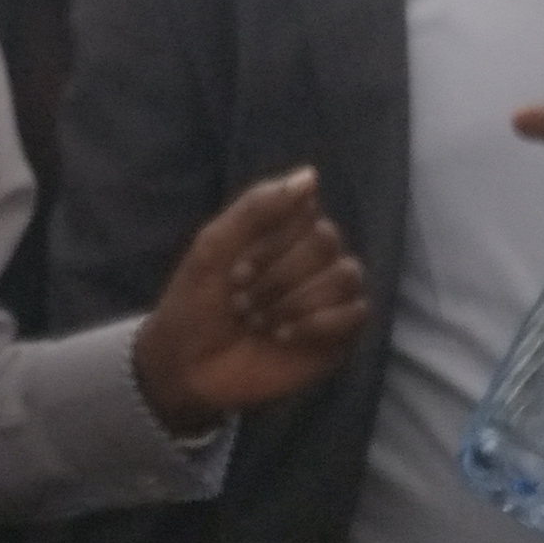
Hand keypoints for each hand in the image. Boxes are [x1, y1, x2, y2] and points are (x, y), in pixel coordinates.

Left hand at [129, 166, 370, 434]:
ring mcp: (328, 298)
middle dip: (279, 274)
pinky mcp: (338, 336)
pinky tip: (284, 336)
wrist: (186, 367)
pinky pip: (358, 312)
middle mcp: (312, 260)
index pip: (306, 212)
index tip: (234, 267)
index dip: (270, 241)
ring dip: (295, 299)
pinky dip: (318, 322)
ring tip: (260, 322)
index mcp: (285, 233)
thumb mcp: (214, 246)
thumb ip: (257, 207)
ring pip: (346, 274)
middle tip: (242, 301)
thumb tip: (311, 175)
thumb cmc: (194, 304)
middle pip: (328, 241)